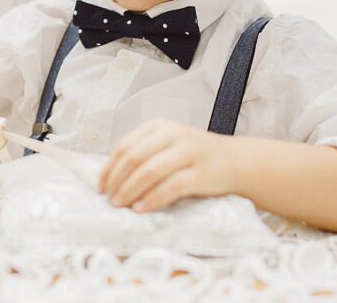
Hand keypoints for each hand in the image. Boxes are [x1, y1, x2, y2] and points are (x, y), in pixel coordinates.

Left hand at [99, 119, 237, 212]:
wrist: (236, 161)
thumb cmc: (194, 157)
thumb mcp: (168, 145)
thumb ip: (144, 154)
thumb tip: (109, 179)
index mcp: (160, 126)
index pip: (125, 145)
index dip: (109, 168)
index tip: (100, 188)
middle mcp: (173, 134)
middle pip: (134, 157)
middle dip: (117, 181)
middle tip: (110, 200)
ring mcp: (188, 152)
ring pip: (149, 171)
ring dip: (130, 191)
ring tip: (121, 205)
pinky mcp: (200, 173)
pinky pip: (170, 187)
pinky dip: (152, 200)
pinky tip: (141, 210)